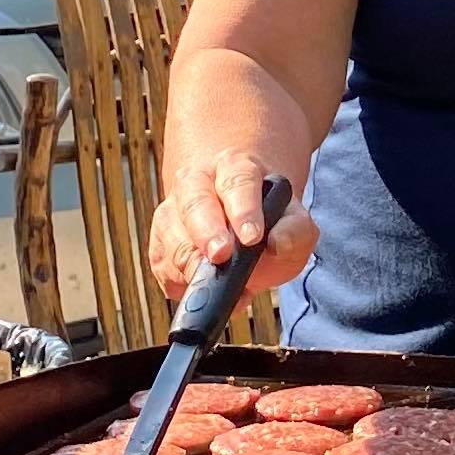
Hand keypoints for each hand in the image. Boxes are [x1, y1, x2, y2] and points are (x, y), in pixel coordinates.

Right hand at [147, 147, 317, 302]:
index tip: (252, 237)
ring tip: (215, 282)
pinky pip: (161, 264)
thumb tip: (277, 244)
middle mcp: (196, 183)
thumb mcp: (294, 222)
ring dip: (190, 262)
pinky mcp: (159, 244)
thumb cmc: (268, 222)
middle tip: (221, 256)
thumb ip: (296, 232)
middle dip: (207, 233)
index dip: (244, 210)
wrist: (243, 224)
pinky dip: (180, 282)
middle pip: (195, 203)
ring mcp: (172, 212)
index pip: (238, 182)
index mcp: (235, 167)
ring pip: (171, 235)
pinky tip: (203, 287)